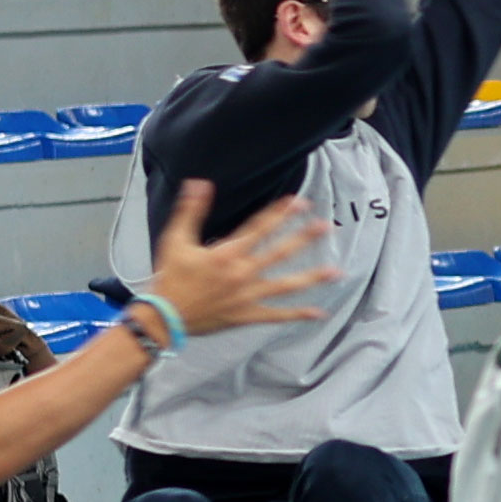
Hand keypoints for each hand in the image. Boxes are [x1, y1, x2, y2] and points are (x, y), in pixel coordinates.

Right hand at [132, 179, 337, 338]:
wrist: (165, 317)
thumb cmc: (170, 279)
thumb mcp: (175, 240)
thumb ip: (190, 210)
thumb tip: (199, 184)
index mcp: (227, 254)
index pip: (260, 228)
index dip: (280, 213)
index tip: (299, 202)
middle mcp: (242, 274)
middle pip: (280, 253)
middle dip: (304, 238)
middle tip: (325, 227)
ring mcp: (247, 296)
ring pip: (286, 285)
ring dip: (311, 277)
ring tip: (335, 271)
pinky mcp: (247, 315)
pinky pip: (277, 315)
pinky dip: (297, 315)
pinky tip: (318, 312)